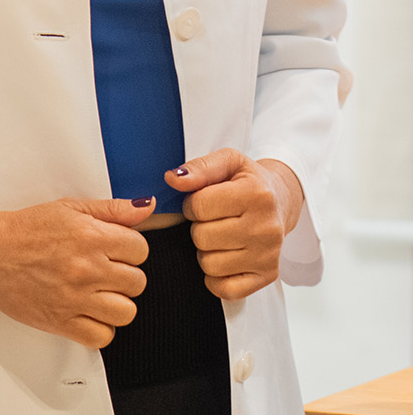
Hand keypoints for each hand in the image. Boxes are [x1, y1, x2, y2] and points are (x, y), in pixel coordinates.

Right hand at [0, 196, 153, 347]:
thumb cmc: (27, 228)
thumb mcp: (70, 207)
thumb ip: (112, 209)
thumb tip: (146, 206)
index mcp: (91, 236)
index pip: (140, 250)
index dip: (131, 249)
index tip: (117, 249)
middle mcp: (86, 269)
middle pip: (137, 282)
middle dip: (126, 274)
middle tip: (107, 269)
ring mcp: (74, 298)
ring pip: (126, 312)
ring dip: (117, 302)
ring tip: (100, 292)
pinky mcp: (61, 322)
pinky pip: (101, 337)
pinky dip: (100, 327)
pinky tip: (89, 312)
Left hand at [165, 149, 303, 299]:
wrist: (280, 201)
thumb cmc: (248, 181)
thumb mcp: (228, 161)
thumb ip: (199, 168)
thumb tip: (172, 179)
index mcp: (256, 194)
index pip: (200, 206)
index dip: (191, 203)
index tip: (201, 201)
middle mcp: (266, 227)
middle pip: (202, 237)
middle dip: (198, 227)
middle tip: (212, 219)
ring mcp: (268, 255)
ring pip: (209, 264)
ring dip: (206, 251)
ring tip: (219, 236)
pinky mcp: (267, 276)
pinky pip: (224, 289)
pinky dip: (216, 276)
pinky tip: (224, 256)